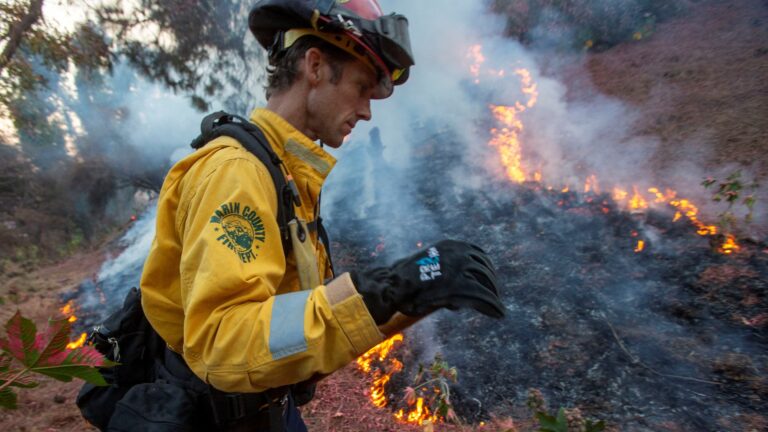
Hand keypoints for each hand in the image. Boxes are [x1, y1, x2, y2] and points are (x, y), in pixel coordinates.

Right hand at [351, 240, 504, 324]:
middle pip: (484, 268)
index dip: (487, 268)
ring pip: (486, 282)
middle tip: (495, 296)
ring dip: (494, 296)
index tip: (490, 279)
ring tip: (497, 308)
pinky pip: (482, 295)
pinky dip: (492, 305)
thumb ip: (445, 268)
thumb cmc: (405, 280)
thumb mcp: (429, 266)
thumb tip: (461, 282)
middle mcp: (457, 252)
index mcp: (450, 245)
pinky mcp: (459, 285)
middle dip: (492, 283)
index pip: (478, 253)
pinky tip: (498, 314)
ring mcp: (458, 267)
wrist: (392, 286)